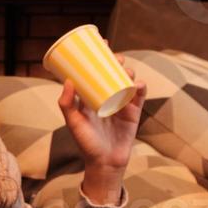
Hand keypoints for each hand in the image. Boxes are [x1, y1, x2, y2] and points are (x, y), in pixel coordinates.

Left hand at [58, 54, 145, 205]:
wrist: (105, 163)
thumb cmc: (86, 144)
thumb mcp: (73, 123)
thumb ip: (67, 104)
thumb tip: (68, 80)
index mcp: (92, 97)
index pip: (96, 73)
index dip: (100, 58)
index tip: (101, 44)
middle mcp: (108, 97)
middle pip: (114, 74)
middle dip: (116, 62)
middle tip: (116, 56)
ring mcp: (122, 104)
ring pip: (128, 82)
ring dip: (129, 73)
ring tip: (125, 70)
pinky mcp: (134, 112)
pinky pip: (139, 96)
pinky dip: (141, 87)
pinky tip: (138, 84)